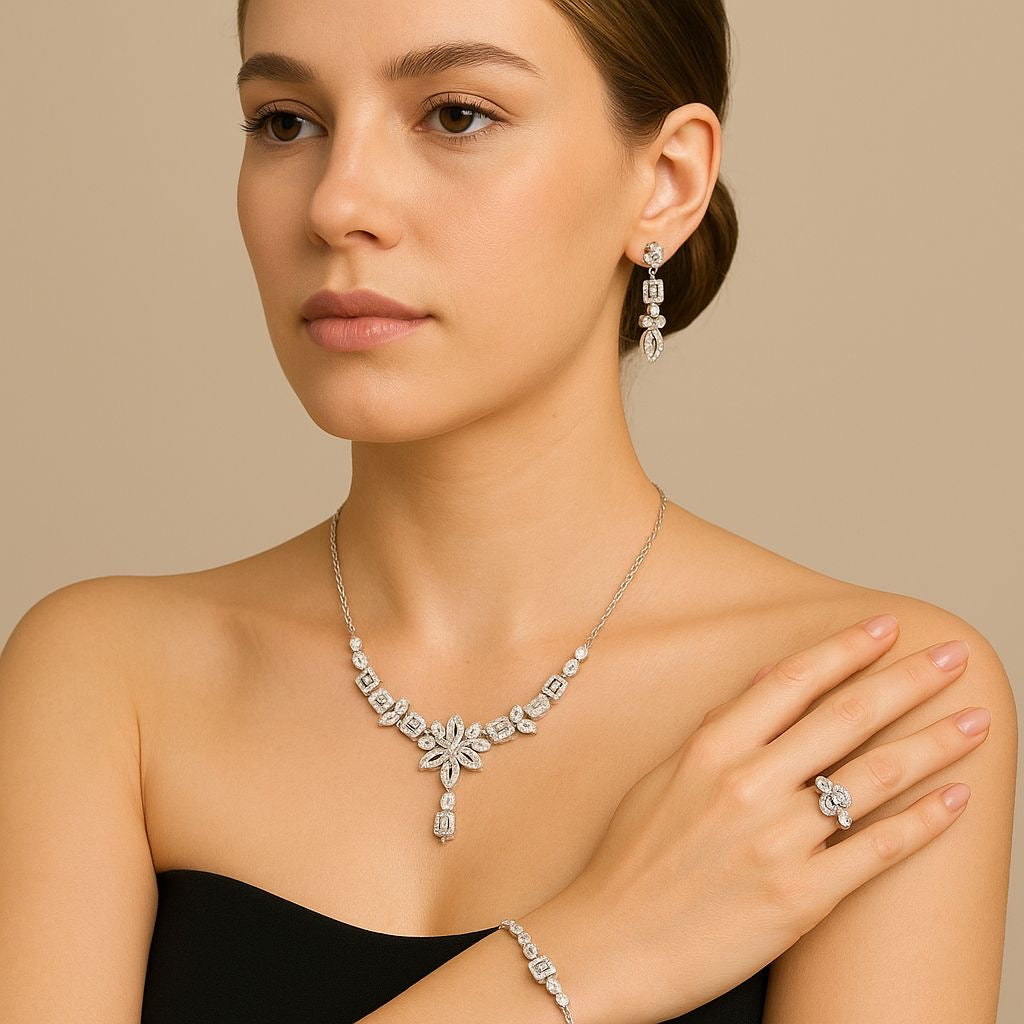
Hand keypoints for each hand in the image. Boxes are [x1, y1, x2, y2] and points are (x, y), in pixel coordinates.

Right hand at [559, 615, 987, 1023]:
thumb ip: (717, 730)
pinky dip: (923, 822)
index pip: (793, 680)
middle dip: (908, 680)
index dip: (845, 648)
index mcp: (710, 747)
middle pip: (846, 717)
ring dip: (934, 743)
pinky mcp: (799, 899)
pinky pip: (875, 851)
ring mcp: (776, 841)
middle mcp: (747, 784)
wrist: (607, 945)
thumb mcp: (661, 776)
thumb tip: (768, 685)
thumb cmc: (627, 861)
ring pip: (873, 778)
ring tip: (977, 721)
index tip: (885, 626)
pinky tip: (956, 800)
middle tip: (952, 657)